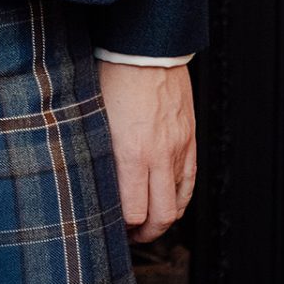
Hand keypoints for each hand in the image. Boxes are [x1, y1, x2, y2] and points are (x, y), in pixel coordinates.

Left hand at [98, 61, 196, 241]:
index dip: (122, 226)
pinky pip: (190, 182)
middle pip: (160, 216)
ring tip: (148, 223)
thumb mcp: (95, 117)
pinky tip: (168, 203)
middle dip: (144, 234)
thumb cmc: (112, 75)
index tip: (110, 228)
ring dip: (163, 220)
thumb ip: (98, 153)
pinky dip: (181, 200)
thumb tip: (93, 183)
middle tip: (130, 235)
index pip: (132, 211)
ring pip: (178, 204)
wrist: (144, 48)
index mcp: (130, 151)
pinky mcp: (190, 139)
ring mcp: (178, 149)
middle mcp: (158, 155)